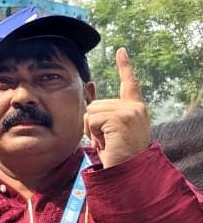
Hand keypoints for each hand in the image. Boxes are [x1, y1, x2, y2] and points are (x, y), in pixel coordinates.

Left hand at [84, 48, 149, 168]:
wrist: (129, 172)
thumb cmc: (117, 155)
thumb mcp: (111, 131)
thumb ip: (103, 115)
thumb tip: (88, 100)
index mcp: (135, 108)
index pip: (129, 83)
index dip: (124, 66)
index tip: (120, 50)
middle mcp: (135, 107)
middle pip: (95, 104)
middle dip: (92, 124)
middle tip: (106, 140)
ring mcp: (130, 111)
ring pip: (91, 112)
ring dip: (92, 130)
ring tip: (107, 142)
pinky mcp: (121, 117)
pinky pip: (92, 120)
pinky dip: (93, 133)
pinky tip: (107, 142)